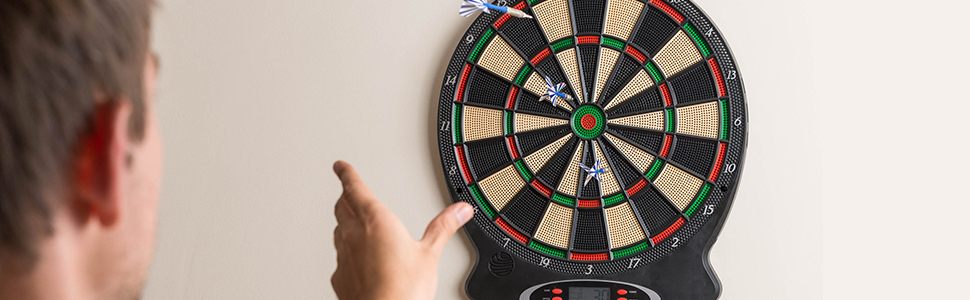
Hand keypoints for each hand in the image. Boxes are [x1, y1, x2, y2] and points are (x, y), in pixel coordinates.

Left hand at [331, 161, 473, 299]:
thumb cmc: (403, 290)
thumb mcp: (430, 254)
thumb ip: (443, 227)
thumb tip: (460, 210)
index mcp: (376, 220)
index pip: (355, 188)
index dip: (346, 174)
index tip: (341, 166)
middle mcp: (354, 235)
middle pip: (342, 207)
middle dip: (345, 196)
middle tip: (346, 190)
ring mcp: (344, 257)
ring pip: (338, 231)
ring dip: (344, 222)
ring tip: (351, 222)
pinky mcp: (340, 277)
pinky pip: (340, 257)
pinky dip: (347, 252)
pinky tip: (356, 260)